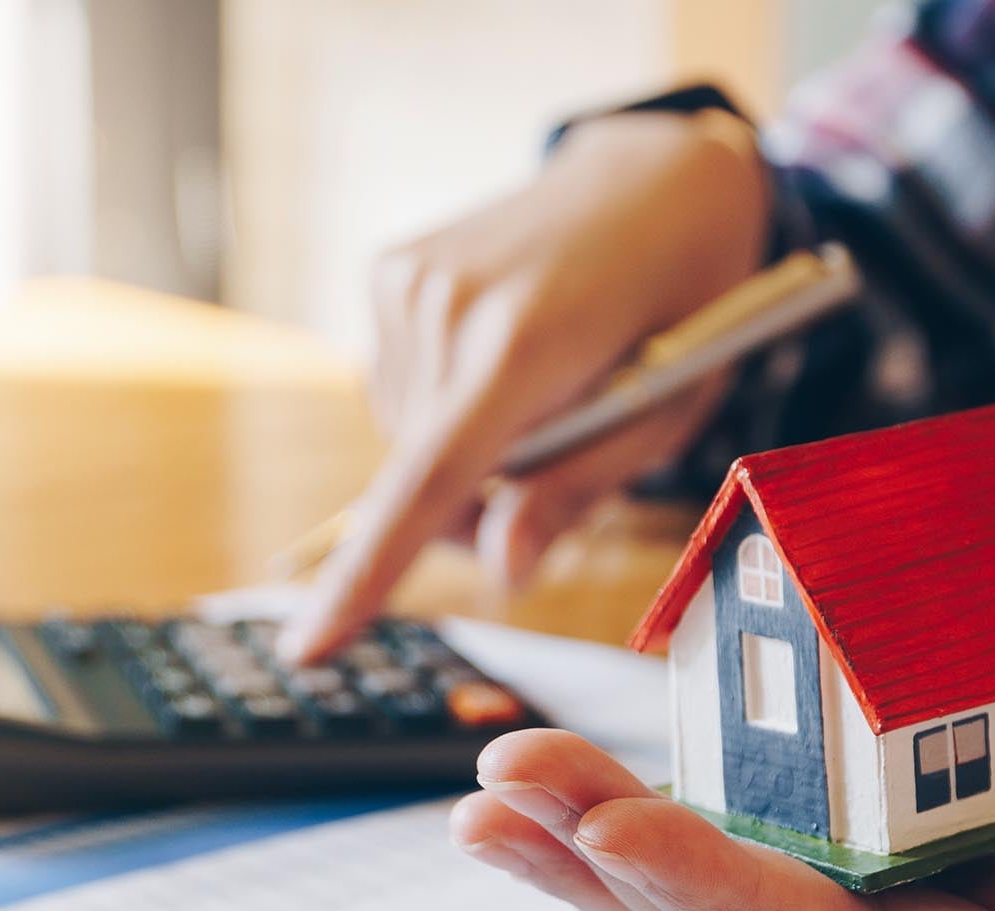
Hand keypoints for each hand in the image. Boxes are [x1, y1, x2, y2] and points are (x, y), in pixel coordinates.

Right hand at [277, 109, 767, 662]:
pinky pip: (401, 390)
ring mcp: (407, 281)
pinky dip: (445, 403)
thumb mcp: (666, 413)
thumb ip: (575, 490)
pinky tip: (502, 357)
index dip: (368, 574)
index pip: (429, 481)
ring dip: (464, 451)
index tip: (309, 647)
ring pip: (408, 440)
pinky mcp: (388, 270)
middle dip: (481, 504)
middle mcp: (445, 305)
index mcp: (522, 343)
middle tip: (564, 455)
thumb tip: (502, 570)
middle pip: (422, 479)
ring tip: (543, 389)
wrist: (659, 178)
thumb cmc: (685, 304)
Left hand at [448, 615, 994, 910]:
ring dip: (591, 844)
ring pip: (711, 896)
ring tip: (492, 783)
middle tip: (507, 787)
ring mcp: (883, 895)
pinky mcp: (855, 835)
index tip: (624, 831)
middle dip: (617, 865)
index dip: (734, 898)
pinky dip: (633, 806)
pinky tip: (546, 779)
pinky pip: (730, 831)